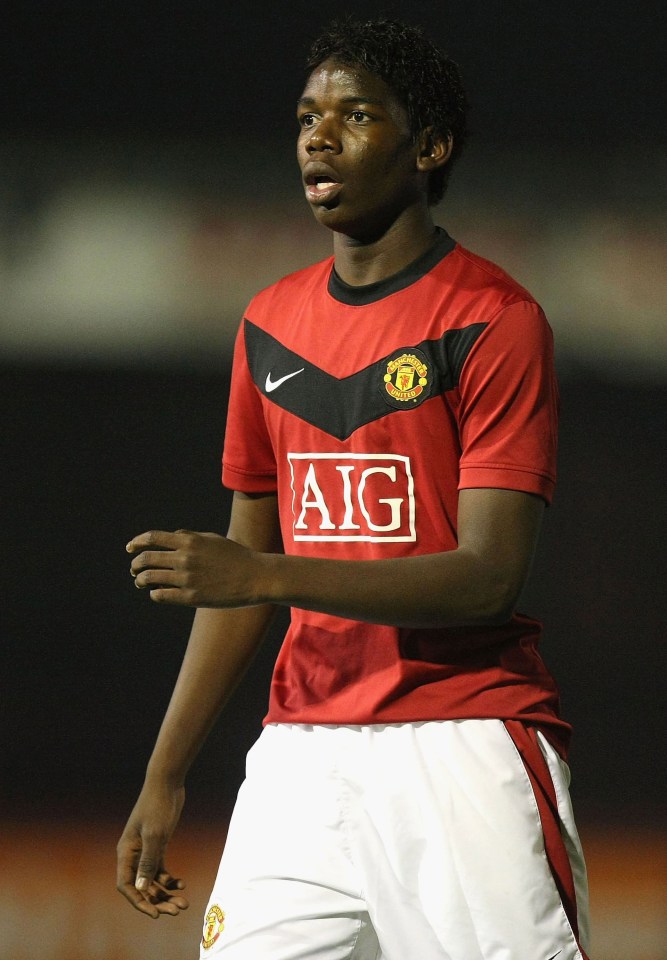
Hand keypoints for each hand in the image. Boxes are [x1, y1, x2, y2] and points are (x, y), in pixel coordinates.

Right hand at [116, 782, 187, 918]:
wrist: (167, 783)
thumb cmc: (158, 806)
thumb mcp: (155, 834)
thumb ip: (148, 861)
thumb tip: (141, 888)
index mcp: (125, 852)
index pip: (126, 885)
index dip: (139, 902)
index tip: (156, 914)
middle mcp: (132, 855)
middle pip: (142, 886)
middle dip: (158, 901)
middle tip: (177, 909)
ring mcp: (145, 851)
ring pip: (152, 881)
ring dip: (166, 893)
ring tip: (183, 903)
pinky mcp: (157, 846)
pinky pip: (160, 870)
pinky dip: (170, 879)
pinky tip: (182, 884)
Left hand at [127, 529, 261, 606]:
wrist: (254, 577)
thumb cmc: (235, 556)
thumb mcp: (212, 539)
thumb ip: (190, 536)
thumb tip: (171, 536)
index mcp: (189, 541)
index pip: (152, 538)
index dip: (137, 543)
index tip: (130, 548)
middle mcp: (185, 558)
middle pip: (147, 559)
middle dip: (136, 564)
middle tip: (135, 569)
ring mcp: (187, 579)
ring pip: (150, 578)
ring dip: (141, 579)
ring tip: (141, 581)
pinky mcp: (191, 597)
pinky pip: (161, 595)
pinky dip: (154, 593)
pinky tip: (156, 592)